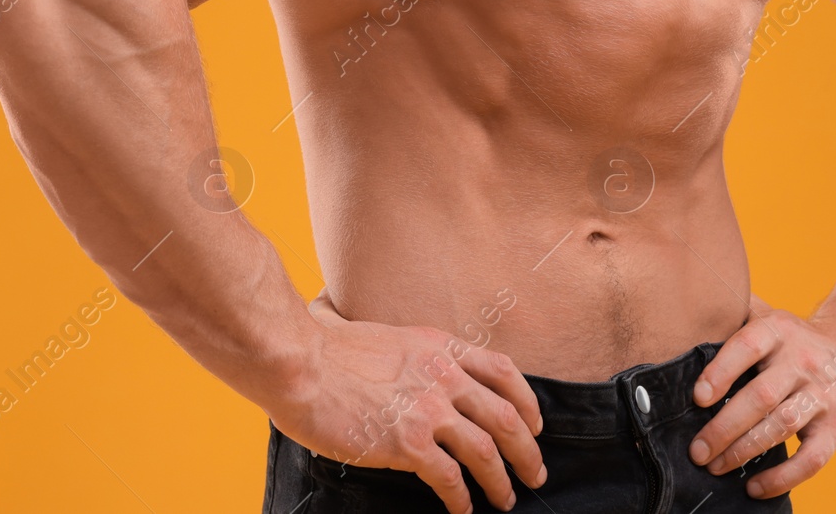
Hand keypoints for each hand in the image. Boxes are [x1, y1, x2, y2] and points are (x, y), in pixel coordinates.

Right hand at [266, 289, 547, 513]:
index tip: (536, 424)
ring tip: (506, 500)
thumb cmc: (327, 352)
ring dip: (502, 481)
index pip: (504, 371)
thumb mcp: (388, 338)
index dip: (527, 401)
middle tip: (536, 473)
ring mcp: (428, 408)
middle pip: (506, 416)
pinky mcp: (407, 442)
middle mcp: (443, 374)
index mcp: (440, 346)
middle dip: (528, 450)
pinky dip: (461, 499)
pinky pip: (449, 478)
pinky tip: (462, 510)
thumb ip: (413, 356)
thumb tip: (414, 370)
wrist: (299, 365)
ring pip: (486, 451)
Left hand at [687, 297, 835, 498]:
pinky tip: (754, 487)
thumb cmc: (797, 342)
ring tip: (714, 466)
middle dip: (723, 427)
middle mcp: (803, 360)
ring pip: (781, 426)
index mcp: (779, 331)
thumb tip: (683, 307)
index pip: (747, 346)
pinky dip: (782, 477)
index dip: (721, 372)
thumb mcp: (771, 317)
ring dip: (744, 450)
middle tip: (696, 451)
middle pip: (760, 396)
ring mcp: (824, 394)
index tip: (697, 399)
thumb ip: (734, 313)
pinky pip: (811, 458)